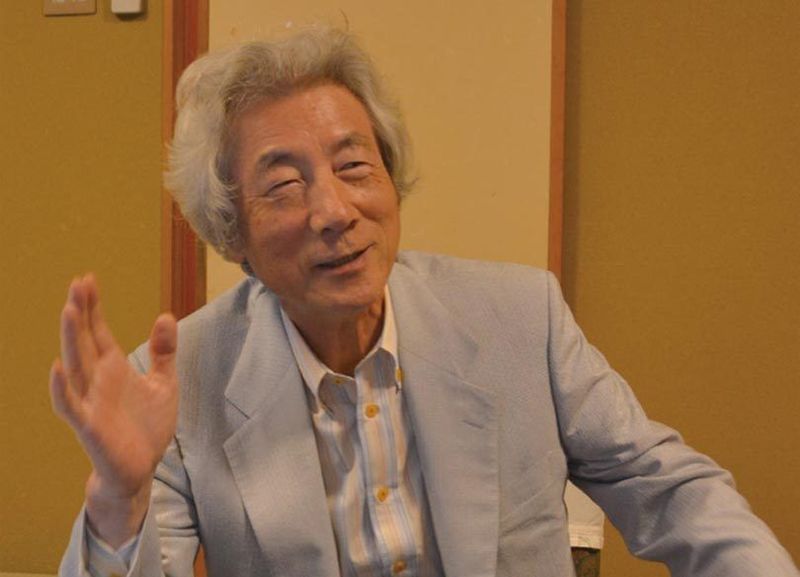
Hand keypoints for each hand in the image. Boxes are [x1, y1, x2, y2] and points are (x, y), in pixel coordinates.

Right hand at [49, 274, 177, 545]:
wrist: (141, 468)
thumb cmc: (147, 426)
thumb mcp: (164, 383)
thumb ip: (164, 352)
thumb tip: (166, 315)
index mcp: (113, 368)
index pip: (98, 332)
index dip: (92, 307)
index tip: (87, 279)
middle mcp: (97, 380)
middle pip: (84, 341)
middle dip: (80, 313)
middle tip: (77, 283)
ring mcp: (90, 401)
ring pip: (75, 365)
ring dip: (70, 339)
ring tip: (68, 310)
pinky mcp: (89, 426)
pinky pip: (71, 404)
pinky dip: (62, 387)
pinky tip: (57, 366)